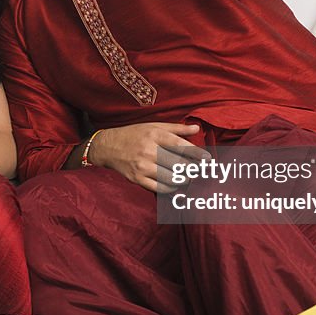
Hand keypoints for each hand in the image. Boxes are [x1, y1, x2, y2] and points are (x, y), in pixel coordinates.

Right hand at [89, 123, 210, 193]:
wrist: (108, 147)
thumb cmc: (133, 134)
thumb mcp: (153, 126)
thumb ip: (176, 128)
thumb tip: (196, 128)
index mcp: (154, 135)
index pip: (179, 145)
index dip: (196, 153)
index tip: (207, 158)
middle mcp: (148, 151)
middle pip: (178, 164)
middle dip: (193, 169)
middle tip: (200, 170)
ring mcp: (142, 167)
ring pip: (171, 178)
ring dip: (184, 179)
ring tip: (188, 177)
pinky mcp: (137, 179)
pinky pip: (159, 188)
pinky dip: (171, 188)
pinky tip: (175, 184)